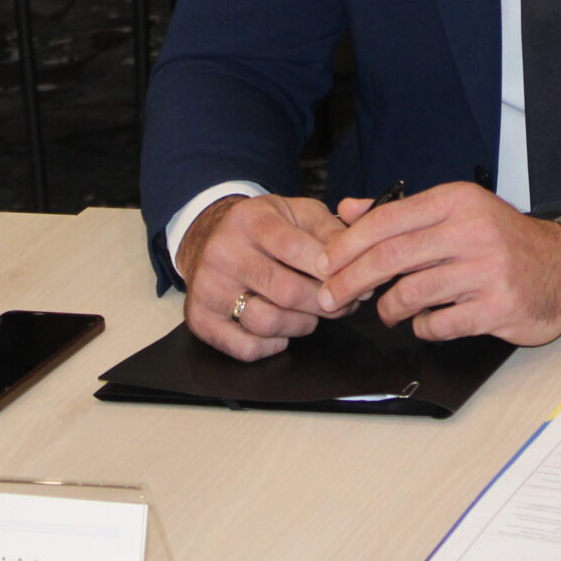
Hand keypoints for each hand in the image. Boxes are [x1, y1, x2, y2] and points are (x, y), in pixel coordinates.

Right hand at [175, 193, 344, 360]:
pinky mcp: (199, 319)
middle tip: (342, 303)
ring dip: (302, 325)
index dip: (330, 269)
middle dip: (325, 303)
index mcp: (249, 220)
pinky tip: (283, 331)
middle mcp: (222, 252)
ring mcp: (207, 288)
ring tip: (312, 315)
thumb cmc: (265, 228)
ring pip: (268, 322)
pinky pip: (246, 347)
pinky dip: (274, 345)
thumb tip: (360, 254)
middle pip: (287, 291)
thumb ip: (331, 229)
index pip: (296, 249)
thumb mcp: (297, 213)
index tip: (351, 277)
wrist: (208, 237)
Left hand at [317, 182, 560, 343]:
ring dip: (388, 309)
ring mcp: (486, 270)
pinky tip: (428, 321)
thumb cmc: (504, 241)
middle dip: (350, 281)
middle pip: (390, 258)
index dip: (347, 245)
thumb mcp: (457, 212)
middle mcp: (471, 230)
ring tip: (389, 311)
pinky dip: (423, 327)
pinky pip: (438, 324)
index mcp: (456, 201)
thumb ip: (401, 212)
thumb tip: (346, 210)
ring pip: (409, 294)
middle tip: (331, 297)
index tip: (324, 264)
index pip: (387, 220)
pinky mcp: (496, 307)